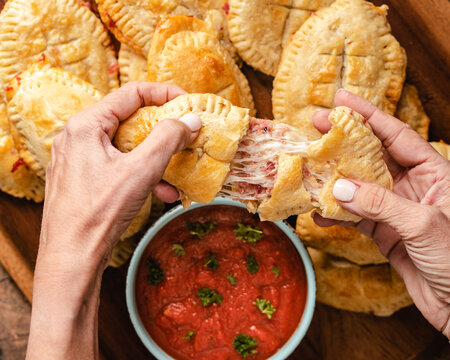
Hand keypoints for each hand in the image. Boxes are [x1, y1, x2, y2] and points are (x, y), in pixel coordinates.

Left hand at [27, 82, 201, 359]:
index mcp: (86, 125)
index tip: (188, 103)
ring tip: (177, 173)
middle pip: (130, 120)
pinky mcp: (83, 178)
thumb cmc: (100, 212)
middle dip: (163, 131)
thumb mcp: (141, 171)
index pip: (131, 93)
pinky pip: (118, 165)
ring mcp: (79, 158)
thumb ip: (168, 139)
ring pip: (126, 145)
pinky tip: (162, 191)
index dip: (164, 94)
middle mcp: (78, 136)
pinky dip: (142, 173)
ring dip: (156, 157)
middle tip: (186, 137)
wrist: (71, 258)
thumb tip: (191, 120)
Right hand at [313, 90, 449, 337]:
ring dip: (333, 178)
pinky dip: (336, 214)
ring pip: (358, 185)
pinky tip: (318, 212)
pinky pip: (354, 216)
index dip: (368, 115)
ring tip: (308, 166)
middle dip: (343, 141)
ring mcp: (396, 209)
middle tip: (314, 125)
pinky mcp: (384, 232)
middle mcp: (413, 186)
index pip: (397, 135)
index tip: (341, 100)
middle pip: (372, 156)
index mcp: (434, 172)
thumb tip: (338, 187)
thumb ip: (380, 203)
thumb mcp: (423, 224)